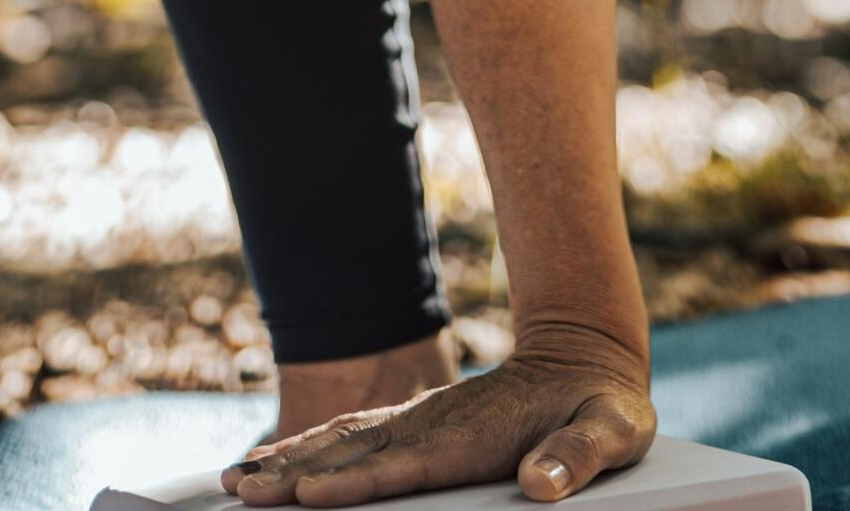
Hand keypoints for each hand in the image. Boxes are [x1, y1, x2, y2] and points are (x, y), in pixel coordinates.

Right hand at [220, 327, 655, 505]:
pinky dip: (311, 449)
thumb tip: (542, 487)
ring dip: (289, 459)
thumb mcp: (611, 431)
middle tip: (240, 491)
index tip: (306, 495)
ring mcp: (422, 423)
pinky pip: (355, 437)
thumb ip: (578, 458)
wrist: (586, 353)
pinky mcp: (420, 426)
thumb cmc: (603, 405)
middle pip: (352, 453)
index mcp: (471, 438)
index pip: (401, 466)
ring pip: (342, 442)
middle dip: (293, 474)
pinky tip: (281, 461)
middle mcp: (434, 428)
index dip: (354, 483)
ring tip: (238, 477)